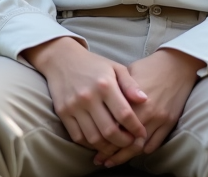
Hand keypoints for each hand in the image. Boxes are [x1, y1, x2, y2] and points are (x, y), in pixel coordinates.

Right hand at [23, 37, 148, 161]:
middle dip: (124, 142)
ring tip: (116, 145)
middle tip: (131, 142)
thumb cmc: (94, 64)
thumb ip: (130, 84)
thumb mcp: (115, 68)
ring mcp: (74, 106)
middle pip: (109, 130)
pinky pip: (77, 137)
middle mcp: (89, 97)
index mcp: (105, 85)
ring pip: (93, 138)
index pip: (124, 114)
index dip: (136, 128)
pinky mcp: (63, 113)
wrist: (62, 59)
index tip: (142, 134)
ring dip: (108, 147)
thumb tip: (145, 99)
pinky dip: (90, 144)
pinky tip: (99, 142)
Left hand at [100, 48, 203, 167]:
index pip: (113, 125)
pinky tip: (133, 154)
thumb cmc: (149, 67)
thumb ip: (115, 91)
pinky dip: (143, 151)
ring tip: (111, 162)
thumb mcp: (127, 73)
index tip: (92, 145)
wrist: (177, 64)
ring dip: (124, 156)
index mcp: (131, 99)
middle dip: (110, 153)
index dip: (101, 138)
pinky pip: (155, 144)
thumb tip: (99, 105)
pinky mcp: (169, 122)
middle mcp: (146, 111)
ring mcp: (159, 119)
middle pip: (125, 140)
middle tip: (99, 160)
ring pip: (139, 146)